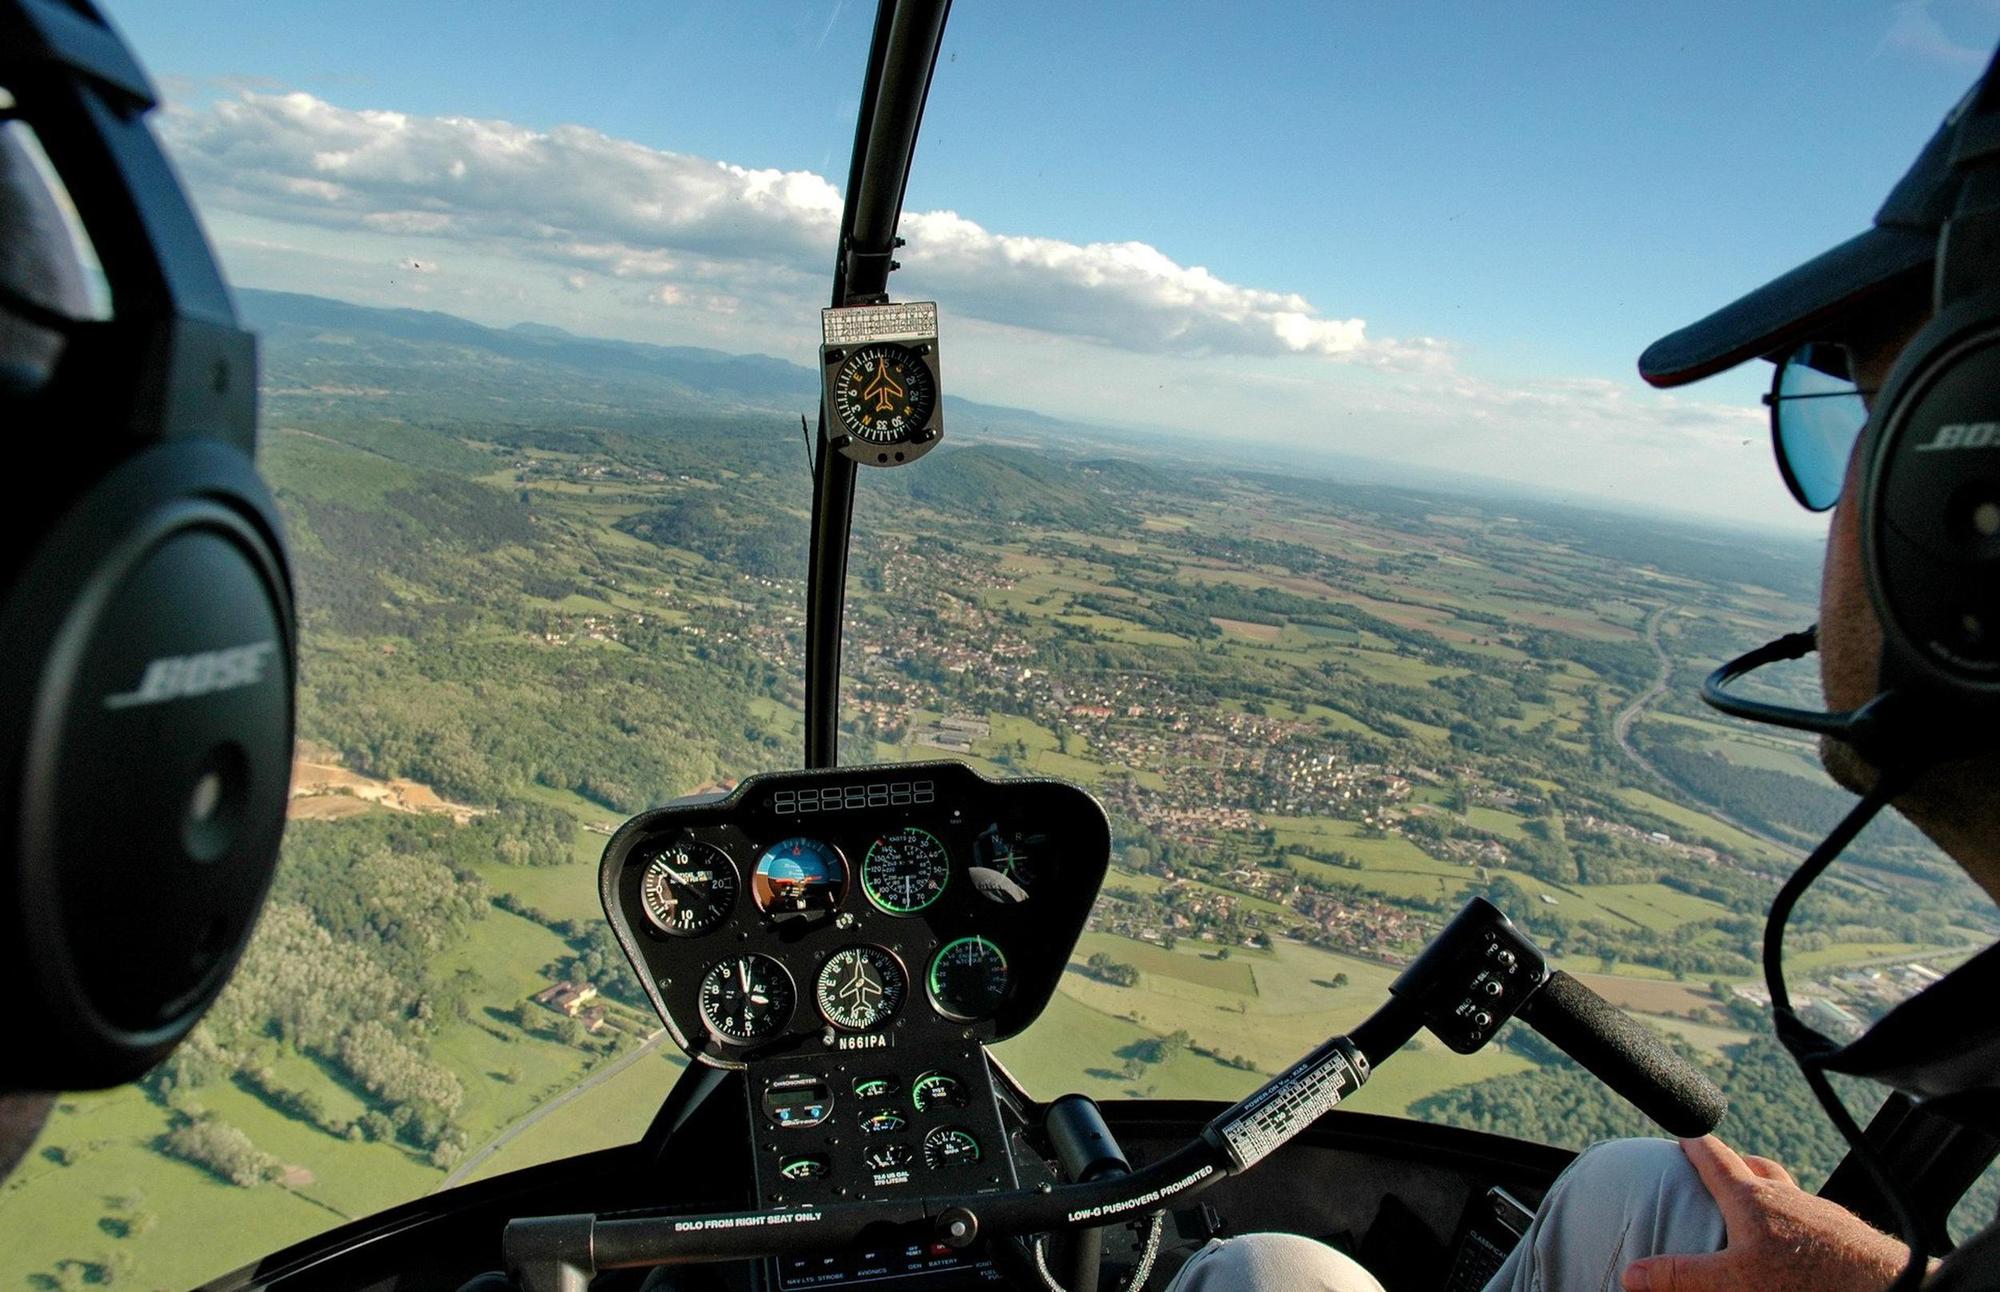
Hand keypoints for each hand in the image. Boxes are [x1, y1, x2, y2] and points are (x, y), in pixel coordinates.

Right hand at [1620, 1136, 1919, 1291]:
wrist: (1884, 1286)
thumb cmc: (1808, 1280)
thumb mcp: (1734, 1281)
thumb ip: (1682, 1277)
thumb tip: (1631, 1273)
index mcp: (1751, 1198)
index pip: (1715, 1158)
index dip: (1696, 1144)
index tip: (1685, 1132)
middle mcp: (1787, 1196)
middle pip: (1757, 1167)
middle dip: (1738, 1162)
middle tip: (1723, 1168)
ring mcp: (1820, 1212)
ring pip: (1791, 1192)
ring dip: (1773, 1192)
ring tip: (1764, 1210)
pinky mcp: (1847, 1233)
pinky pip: (1817, 1217)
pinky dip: (1803, 1222)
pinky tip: (1804, 1247)